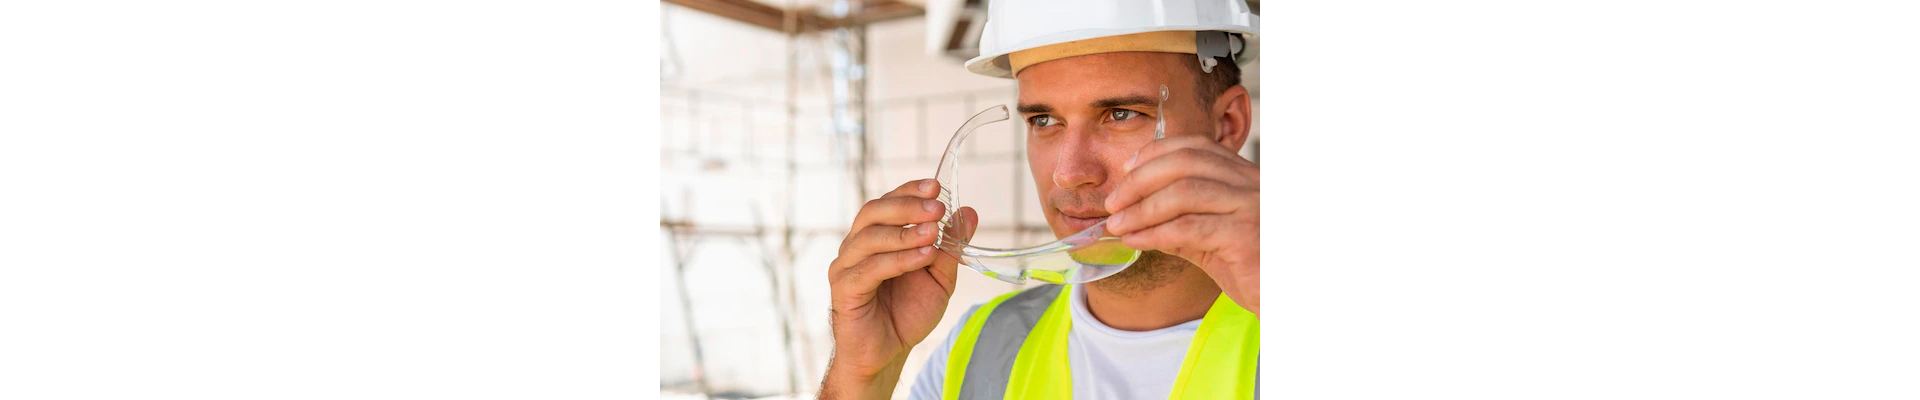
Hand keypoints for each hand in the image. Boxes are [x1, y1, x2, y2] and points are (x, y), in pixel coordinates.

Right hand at [820, 179, 977, 398]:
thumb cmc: (907, 312)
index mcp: (876, 236)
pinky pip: (869, 268)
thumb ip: (950, 245)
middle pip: (873, 212)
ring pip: (870, 237)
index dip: (909, 190)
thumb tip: (968, 212)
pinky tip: (923, 257)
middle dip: (907, 206)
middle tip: (936, 208)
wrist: (888, 352)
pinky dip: (898, 260)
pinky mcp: (844, 289)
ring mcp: (846, 266)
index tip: (935, 186)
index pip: (888, 202)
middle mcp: (856, 246)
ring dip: (904, 233)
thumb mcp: (939, 276)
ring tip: (933, 233)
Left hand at [1103, 136, 1259, 314]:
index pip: (1195, 147)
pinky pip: (1188, 228)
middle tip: (1113, 202)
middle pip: (1184, 163)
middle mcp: (1249, 183)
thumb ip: (1181, 222)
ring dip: (1141, 209)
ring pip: (1183, 193)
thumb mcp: (1213, 238)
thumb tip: (1135, 217)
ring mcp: (1249, 207)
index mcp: (1244, 175)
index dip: (1154, 153)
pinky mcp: (1244, 236)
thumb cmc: (1255, 267)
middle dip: (1139, 180)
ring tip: (1117, 225)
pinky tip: (1137, 241)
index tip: (1126, 169)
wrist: (1287, 296)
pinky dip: (1154, 233)